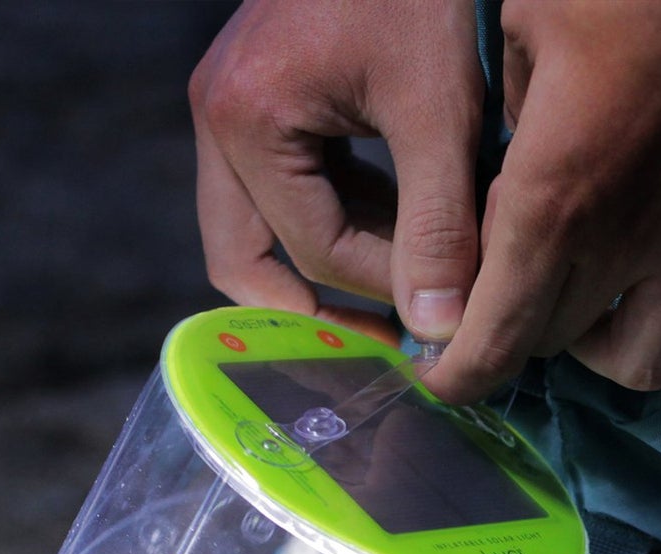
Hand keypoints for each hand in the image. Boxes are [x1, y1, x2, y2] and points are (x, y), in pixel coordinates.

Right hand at [190, 0, 484, 340]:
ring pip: (260, 236)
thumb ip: (441, 227)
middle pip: (247, 262)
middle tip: (390, 345)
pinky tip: (403, 235)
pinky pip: (282, 195)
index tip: (442, 321)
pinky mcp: (258, 102)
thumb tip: (441, 337)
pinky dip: (338, 223)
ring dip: (331, 269)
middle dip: (319, 310)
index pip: (312, 252)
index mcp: (246, 118)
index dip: (382, 295)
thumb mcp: (441, 112)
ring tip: (408, 292)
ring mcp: (230, 108)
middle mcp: (218, 116)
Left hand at [424, 0, 660, 404]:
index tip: (438, 376)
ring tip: (585, 299)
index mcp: (557, 202)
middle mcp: (630, 246)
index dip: (459, 375)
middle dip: (510, 335)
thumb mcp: (524, 18)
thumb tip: (505, 156)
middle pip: (552, 345)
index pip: (496, 339)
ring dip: (599, 346)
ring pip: (642, 362)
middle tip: (495, 298)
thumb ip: (503, 112)